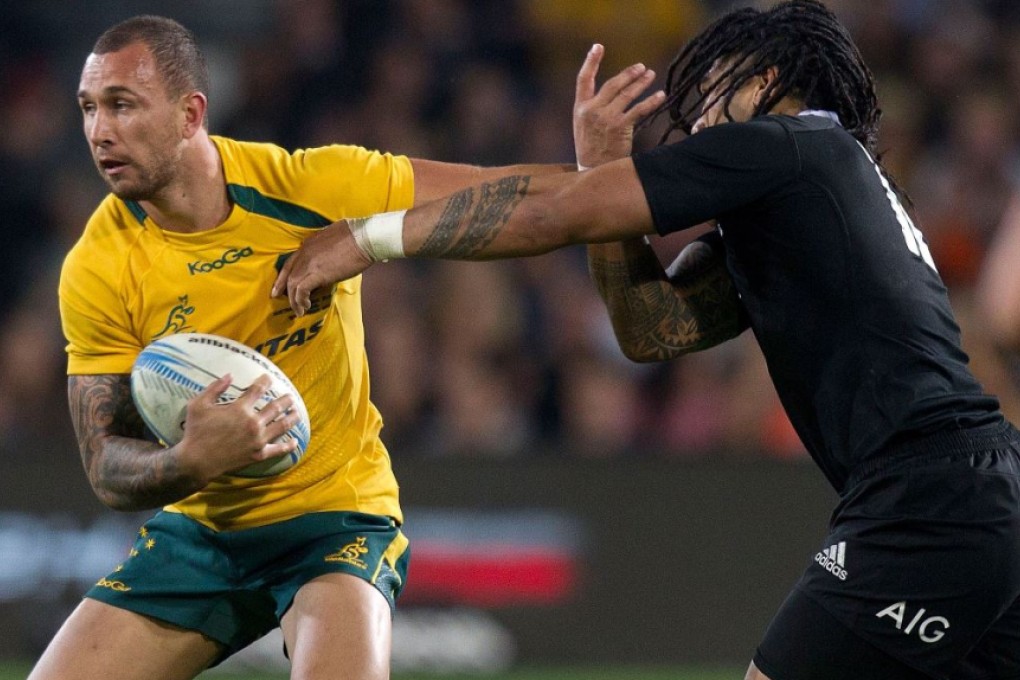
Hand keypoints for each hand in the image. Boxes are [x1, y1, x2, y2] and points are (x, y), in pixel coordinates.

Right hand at [175, 374, 300, 481]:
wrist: (196, 461)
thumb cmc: (196, 431)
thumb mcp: (198, 405)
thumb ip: (214, 388)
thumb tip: (229, 375)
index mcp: (240, 408)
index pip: (258, 390)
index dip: (265, 382)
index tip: (269, 378)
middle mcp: (253, 422)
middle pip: (276, 407)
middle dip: (285, 400)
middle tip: (290, 396)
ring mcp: (258, 439)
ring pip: (282, 425)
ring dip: (292, 417)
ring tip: (297, 412)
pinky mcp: (259, 454)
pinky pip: (279, 449)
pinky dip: (289, 446)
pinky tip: (295, 441)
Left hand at [271, 220, 372, 315]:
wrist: (364, 238)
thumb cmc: (357, 236)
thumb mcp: (334, 237)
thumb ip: (325, 247)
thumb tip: (329, 256)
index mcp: (308, 244)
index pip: (290, 262)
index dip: (283, 276)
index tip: (280, 286)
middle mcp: (305, 253)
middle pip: (288, 274)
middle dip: (282, 289)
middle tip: (280, 299)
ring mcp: (310, 263)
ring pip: (293, 285)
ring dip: (294, 300)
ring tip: (299, 310)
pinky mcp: (318, 273)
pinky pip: (302, 290)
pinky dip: (300, 300)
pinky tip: (305, 306)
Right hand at [573, 44, 665, 168]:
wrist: (592, 171)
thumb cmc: (590, 149)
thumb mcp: (583, 126)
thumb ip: (593, 109)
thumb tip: (611, 94)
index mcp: (580, 108)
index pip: (583, 79)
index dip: (591, 61)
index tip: (598, 47)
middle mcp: (591, 110)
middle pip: (612, 84)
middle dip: (628, 74)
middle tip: (641, 67)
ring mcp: (606, 118)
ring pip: (627, 94)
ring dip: (641, 83)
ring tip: (650, 75)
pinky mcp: (620, 127)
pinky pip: (639, 110)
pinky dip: (651, 101)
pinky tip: (660, 95)